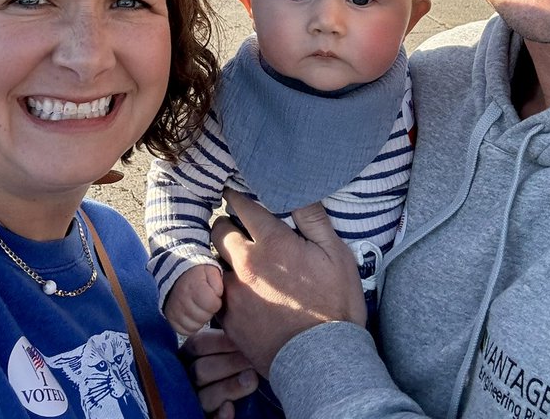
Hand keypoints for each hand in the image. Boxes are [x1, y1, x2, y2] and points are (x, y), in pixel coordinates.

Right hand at [165, 264, 223, 335]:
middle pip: (204, 317)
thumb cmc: (198, 274)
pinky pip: (184, 331)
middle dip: (209, 311)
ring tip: (199, 308)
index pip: (212, 304)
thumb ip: (218, 283)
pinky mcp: (170, 317)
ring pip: (194, 326)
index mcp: (194, 286)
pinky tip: (193, 315)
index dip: (216, 302)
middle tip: (206, 303)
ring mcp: (175, 309)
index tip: (213, 296)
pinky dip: (190, 326)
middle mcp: (182, 299)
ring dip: (200, 320)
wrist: (178, 275)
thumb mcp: (212, 271)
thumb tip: (218, 296)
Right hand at [182, 328, 258, 418]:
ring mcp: (194, 399)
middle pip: (200, 371)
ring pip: (204, 397)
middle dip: (230, 364)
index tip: (242, 340)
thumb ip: (231, 333)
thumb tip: (241, 308)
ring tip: (252, 379)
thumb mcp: (230, 345)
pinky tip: (231, 409)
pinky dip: (219, 415)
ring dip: (229, 387)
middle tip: (253, 359)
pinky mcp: (203, 417)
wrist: (241, 394)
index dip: (221, 342)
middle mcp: (188, 377)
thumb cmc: (236, 359)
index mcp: (191, 354)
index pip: (197, 344)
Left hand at [211, 189, 365, 376]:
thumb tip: (299, 188)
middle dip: (225, 223)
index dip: (236, 195)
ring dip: (222, 256)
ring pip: (213, 261)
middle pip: (218, 230)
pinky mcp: (228, 320)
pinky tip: (238, 290)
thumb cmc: (334, 305)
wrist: (322, 361)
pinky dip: (223, 286)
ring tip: (235, 258)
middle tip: (235, 225)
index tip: (233, 192)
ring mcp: (233, 293)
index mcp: (271, 242)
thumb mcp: (335, 254)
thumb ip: (313, 218)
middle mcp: (245, 264)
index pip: (241, 205)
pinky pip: (216, 293)